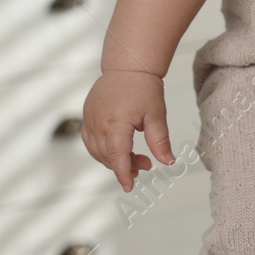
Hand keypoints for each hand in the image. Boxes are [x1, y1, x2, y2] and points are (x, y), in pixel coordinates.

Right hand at [82, 70, 174, 191]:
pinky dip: (103, 150)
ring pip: (97, 151)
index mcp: (115, 123)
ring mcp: (89, 119)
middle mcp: (97, 122)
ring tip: (134, 157)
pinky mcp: (87, 115)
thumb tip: (168, 162)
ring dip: (114, 160)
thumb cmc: (143, 88)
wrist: (127, 66)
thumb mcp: (156, 115)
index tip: (130, 188)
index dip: (124, 174)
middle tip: (146, 164)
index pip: (117, 157)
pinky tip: (118, 148)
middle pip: (108, 156)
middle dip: (126, 166)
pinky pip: (90, 141)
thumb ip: (160, 141)